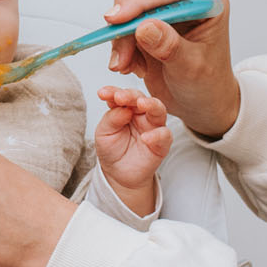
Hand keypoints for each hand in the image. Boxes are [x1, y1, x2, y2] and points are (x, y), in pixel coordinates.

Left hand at [95, 86, 170, 215]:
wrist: (118, 174)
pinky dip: (156, 135)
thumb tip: (123, 107)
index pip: (122, 96)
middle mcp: (141, 114)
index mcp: (126, 108)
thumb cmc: (111, 150)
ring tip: (141, 104)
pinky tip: (145, 137)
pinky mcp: (162, 143)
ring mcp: (153, 127)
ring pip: (158, 110)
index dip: (113, 92)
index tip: (102, 93)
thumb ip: (112, 118)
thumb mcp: (104, 133)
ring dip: (151, 104)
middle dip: (131, 95)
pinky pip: (164, 135)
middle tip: (120, 96)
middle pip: (141, 98)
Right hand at [107, 0, 239, 138]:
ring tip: (126, 67)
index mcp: (208, 1)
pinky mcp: (148, 23)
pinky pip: (123, 27)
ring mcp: (165, 11)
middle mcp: (186, 0)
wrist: (201, 103)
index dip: (139, 3)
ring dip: (121, 41)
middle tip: (120, 57)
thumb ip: (170, 46)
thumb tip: (144, 26)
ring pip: (127, 11)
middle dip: (125, 26)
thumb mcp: (191, 68)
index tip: (116, 20)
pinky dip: (121, 47)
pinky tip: (132, 66)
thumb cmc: (207, 85)